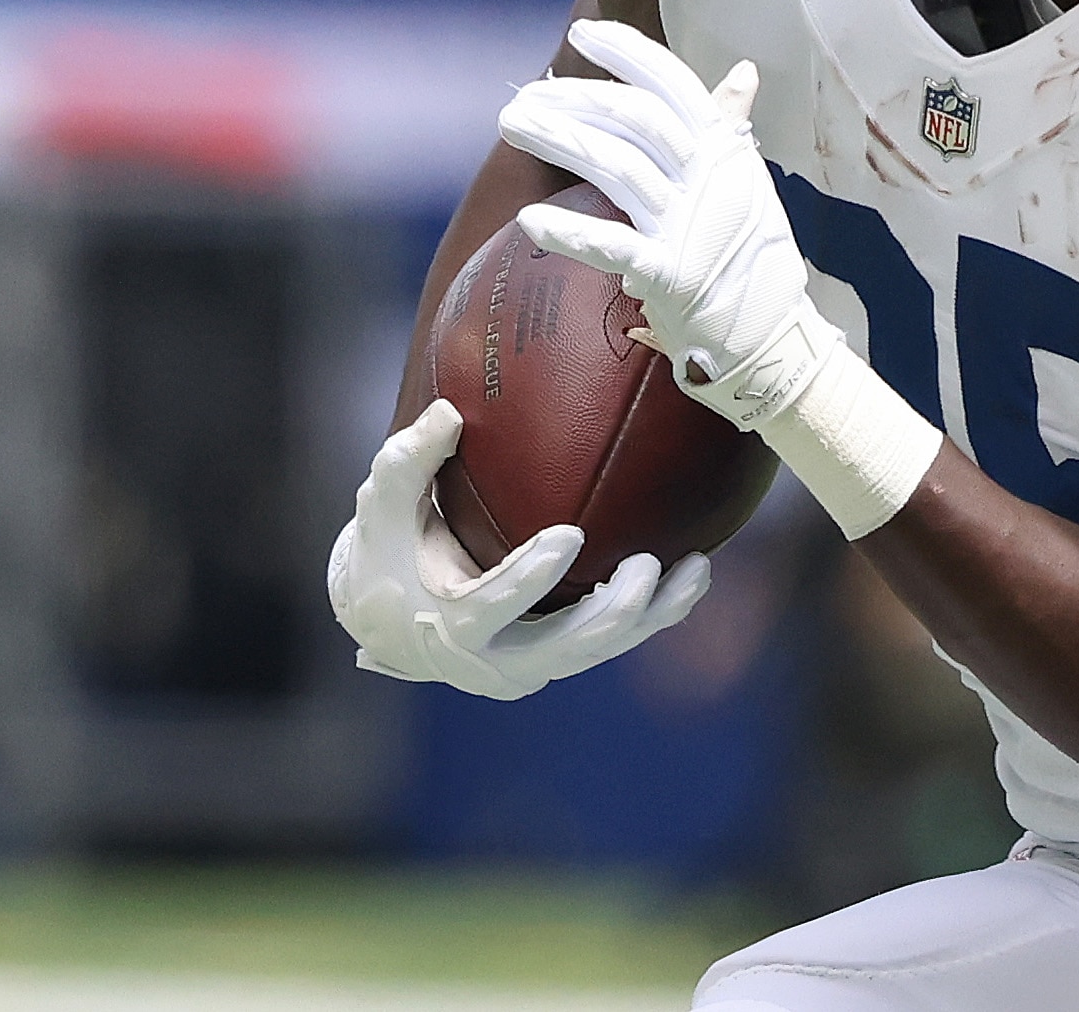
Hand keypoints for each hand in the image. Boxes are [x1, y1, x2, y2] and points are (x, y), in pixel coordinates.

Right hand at [328, 397, 708, 699]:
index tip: (570, 536)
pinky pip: (609, 643)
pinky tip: (691, 578)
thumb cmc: (387, 553)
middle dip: (613, 611)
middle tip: (647, 563)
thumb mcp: (382, 507)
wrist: (392, 624)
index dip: (530, 578)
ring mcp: (529, 667)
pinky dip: (652, 616)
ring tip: (696, 570)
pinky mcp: (555, 661)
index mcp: (447, 625)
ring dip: (651, 616)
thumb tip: (449, 411)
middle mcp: (493, 661)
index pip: (491, 607)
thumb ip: (409, 460)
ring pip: (599, 650)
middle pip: (564, 647)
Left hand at [498, 20, 842, 431]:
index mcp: (725, 151)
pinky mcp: (672, 276)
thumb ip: (731, 125)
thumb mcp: (748, 182)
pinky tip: (529, 220)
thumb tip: (742, 71)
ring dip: (561, 140)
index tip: (584, 34)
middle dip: (576, 98)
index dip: (630, 54)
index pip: (676, 85)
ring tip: (513, 125)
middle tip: (525, 97)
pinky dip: (571, 234)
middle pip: (637, 120)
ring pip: (619, 167)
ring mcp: (691, 227)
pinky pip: (615, 248)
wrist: (775, 336)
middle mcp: (710, 180)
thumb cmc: (754, 255)